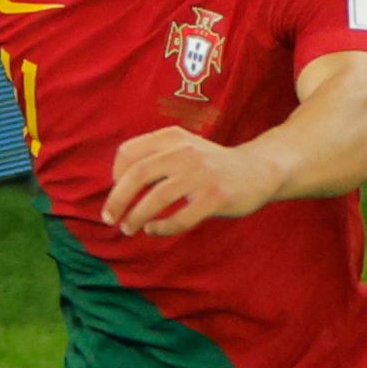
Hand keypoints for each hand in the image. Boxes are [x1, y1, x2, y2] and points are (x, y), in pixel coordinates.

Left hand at [102, 128, 275, 236]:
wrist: (258, 170)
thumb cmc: (211, 165)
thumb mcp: (183, 148)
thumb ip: (155, 158)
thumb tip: (117, 186)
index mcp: (172, 137)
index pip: (129, 152)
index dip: (115, 175)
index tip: (116, 192)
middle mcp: (184, 152)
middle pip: (138, 175)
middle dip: (117, 200)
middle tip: (108, 218)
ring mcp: (201, 174)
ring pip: (156, 198)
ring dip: (136, 217)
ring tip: (127, 229)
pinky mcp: (215, 197)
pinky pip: (179, 218)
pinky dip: (161, 228)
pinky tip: (153, 230)